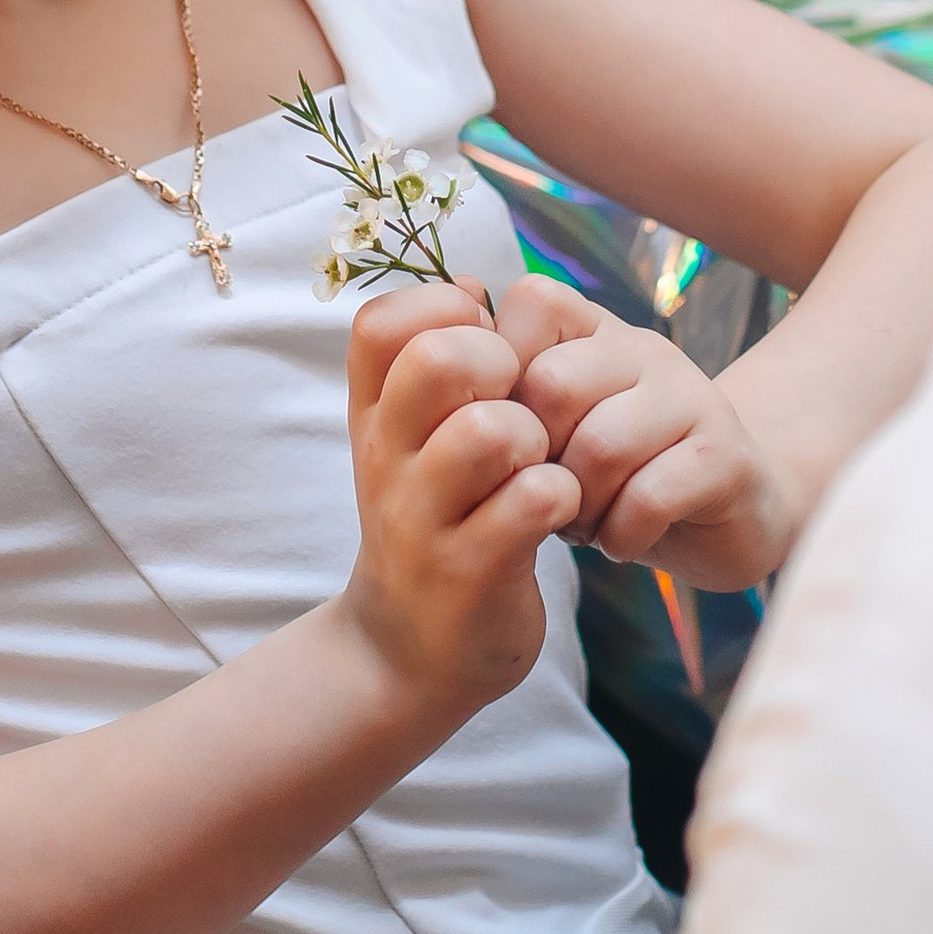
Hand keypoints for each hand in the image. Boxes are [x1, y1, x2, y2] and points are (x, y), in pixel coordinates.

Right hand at [339, 283, 578, 716]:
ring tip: (540, 463)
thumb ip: (433, 360)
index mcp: (371, 413)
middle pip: (438, 360)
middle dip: (500, 364)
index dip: (443, 311)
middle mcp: (384, 458)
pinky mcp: (469, 571)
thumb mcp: (409, 437)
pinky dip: (561, 496)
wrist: (406, 650)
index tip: (479, 344)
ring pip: (492, 431)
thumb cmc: (430, 520)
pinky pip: (533, 502)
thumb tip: (472, 283)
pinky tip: (557, 510)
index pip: (381, 320)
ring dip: (537, 438)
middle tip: (519, 402)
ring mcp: (421, 518)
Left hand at [498, 277, 790, 591]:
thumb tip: (430, 381)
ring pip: (602, 444)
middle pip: (554, 383)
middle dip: (536, 458)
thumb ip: (505, 396)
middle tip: (542, 496)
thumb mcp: (555, 428)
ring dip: (579, 505)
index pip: (531, 304)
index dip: (502, 377)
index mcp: (594, 329)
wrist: (730, 512)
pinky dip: (622, 533)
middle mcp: (644, 350)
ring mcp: (691, 398)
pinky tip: (622, 541)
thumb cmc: (619, 471)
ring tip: (582, 525)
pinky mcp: (726, 458)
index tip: (511, 435)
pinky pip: (651, 495)